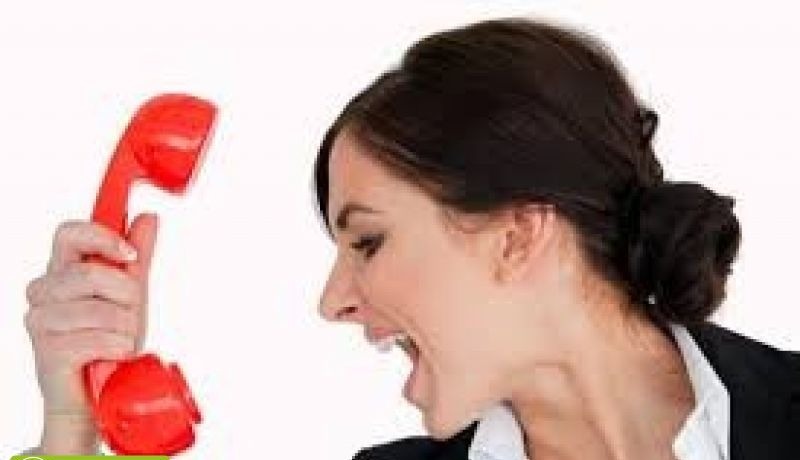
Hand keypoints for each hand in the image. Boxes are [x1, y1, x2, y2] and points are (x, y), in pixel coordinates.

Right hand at [24, 213, 157, 452]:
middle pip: (89, 273)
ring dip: (124, 326)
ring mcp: (40, 321)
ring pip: (98, 308)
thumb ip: (136, 256)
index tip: (130, 255)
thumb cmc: (107, 341)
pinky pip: (96, 338)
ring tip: (122, 338)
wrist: (96, 394)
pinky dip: (117, 346)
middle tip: (132, 313)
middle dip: (125, 295)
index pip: (69, 233)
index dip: (102, 237)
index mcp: (61, 270)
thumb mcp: (130, 293)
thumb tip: (147, 217)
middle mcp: (43, 292)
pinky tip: (116, 353)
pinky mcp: (48, 351)